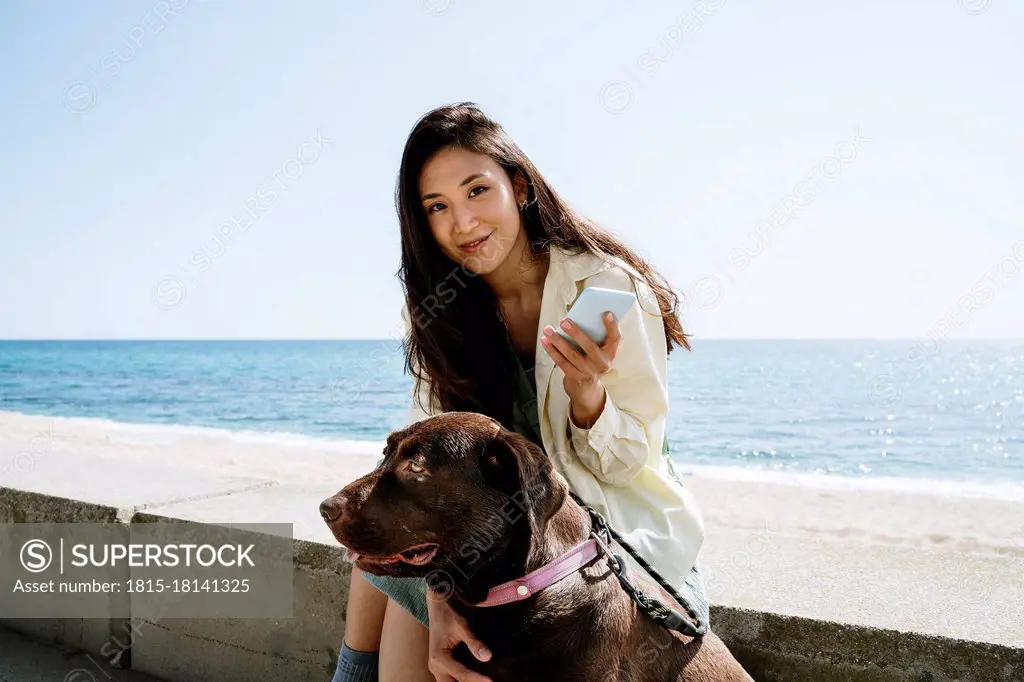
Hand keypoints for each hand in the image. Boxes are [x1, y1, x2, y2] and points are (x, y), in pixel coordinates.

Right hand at [426, 591, 492, 681]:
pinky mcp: (439, 665)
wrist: (437, 606)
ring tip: (480, 681)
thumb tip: (488, 657)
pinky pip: (447, 679)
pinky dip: (458, 681)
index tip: (491, 681)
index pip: (462, 674)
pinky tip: (471, 679)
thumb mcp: (462, 627)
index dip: (478, 679)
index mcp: (439, 658)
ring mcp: (435, 667)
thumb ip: (474, 643)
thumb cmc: (448, 614)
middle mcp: (435, 666)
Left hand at [540, 312, 620, 426]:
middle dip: (576, 333)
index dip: (612, 326)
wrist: (587, 388)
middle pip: (589, 346)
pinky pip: (561, 362)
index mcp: (610, 353)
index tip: (606, 312)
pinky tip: (545, 341)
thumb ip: (597, 335)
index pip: (615, 338)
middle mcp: (601, 363)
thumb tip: (584, 315)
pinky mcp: (574, 376)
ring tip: (548, 329)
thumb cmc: (592, 360)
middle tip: (564, 321)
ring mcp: (587, 371)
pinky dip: (552, 350)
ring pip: (571, 354)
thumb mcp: (600, 350)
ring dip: (558, 340)